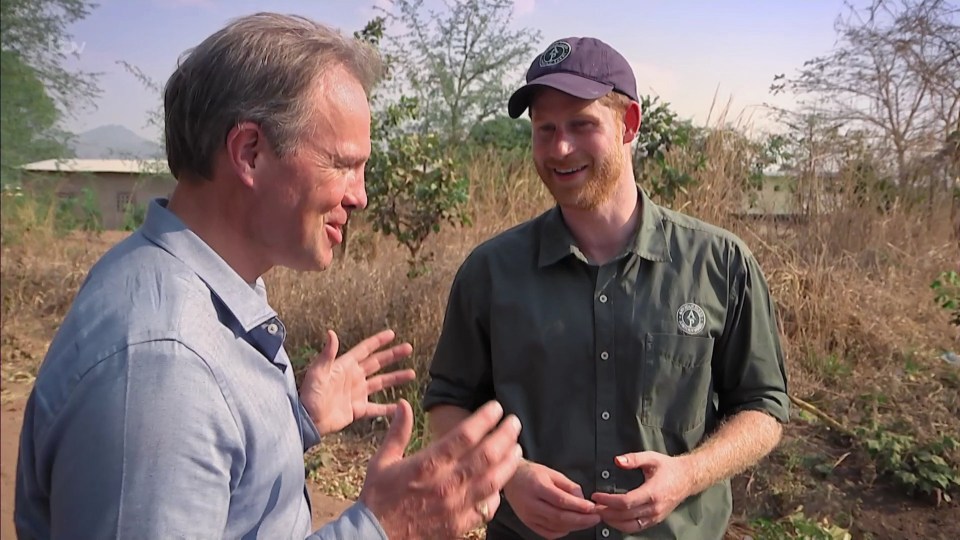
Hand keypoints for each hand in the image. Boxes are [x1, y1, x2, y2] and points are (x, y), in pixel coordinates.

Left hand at [300, 329, 414, 435]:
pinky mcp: (357, 410)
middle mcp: (353, 377)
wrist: (308, 420)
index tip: (392, 334)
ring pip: (381, 383)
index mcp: (345, 366)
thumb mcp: (318, 372)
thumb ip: (327, 354)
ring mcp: (356, 393)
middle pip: (377, 363)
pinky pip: (377, 408)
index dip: (378, 341)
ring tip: (412, 374)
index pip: (365, 350)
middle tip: (408, 348)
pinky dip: (389, 408)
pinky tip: (400, 406)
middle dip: (393, 355)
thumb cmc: (310, 395)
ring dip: (396, 378)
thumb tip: (331, 333)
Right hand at [360, 400, 522, 538]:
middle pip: (486, 455)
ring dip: (508, 463)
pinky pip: (486, 509)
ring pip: (492, 481)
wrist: (375, 537)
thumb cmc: (378, 497)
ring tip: (516, 449)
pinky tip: (500, 485)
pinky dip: (497, 496)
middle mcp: (445, 483)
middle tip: (514, 422)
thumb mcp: (382, 461)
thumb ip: (397, 431)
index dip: (484, 419)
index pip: (464, 436)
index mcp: (427, 464)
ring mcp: (455, 506)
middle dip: (504, 436)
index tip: (496, 407)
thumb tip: (404, 403)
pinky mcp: (458, 526)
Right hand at [502, 461, 600, 537]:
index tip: (592, 507)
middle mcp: (531, 503)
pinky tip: (571, 526)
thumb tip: (582, 499)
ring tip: (588, 522)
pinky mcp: (528, 523)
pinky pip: (548, 533)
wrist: (511, 479)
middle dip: (581, 519)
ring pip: (555, 526)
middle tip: (595, 518)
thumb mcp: (551, 472)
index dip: (578, 506)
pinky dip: (562, 532)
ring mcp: (528, 516)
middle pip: (559, 516)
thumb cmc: (531, 474)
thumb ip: (568, 485)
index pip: (561, 500)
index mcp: (537, 486)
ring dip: (575, 526)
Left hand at [591, 452, 692, 532]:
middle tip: (593, 506)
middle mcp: (654, 507)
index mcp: (652, 492)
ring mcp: (655, 516)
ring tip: (600, 513)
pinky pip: (636, 528)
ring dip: (612, 521)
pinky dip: (622, 526)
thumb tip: (617, 460)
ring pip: (630, 525)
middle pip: (625, 515)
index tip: (596, 496)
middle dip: (606, 512)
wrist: (687, 479)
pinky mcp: (655, 520)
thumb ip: (633, 459)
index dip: (608, 500)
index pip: (626, 502)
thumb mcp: (651, 458)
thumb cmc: (668, 468)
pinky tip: (613, 518)